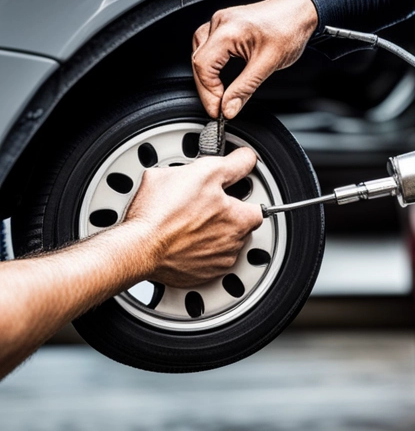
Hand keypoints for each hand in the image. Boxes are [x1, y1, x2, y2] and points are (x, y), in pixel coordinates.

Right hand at [125, 147, 262, 287]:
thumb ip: (234, 164)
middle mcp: (232, 245)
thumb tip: (246, 158)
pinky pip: (205, 260)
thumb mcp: (204, 171)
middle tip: (201, 203)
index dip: (243, 196)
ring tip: (188, 220)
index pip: (258, 207)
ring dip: (211, 232)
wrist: (137, 246)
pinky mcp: (198, 275)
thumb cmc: (164, 213)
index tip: (231, 192)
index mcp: (239, 220)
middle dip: (224, 214)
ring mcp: (216, 263)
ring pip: (221, 243)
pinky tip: (181, 237)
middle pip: (239, 226)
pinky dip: (197, 250)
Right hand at [192, 0, 317, 118]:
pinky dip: (211, 65)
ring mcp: (221, 22)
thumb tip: (228, 108)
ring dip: (206, 76)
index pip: (203, 66)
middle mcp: (220, 23)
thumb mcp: (268, 64)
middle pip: (198, 61)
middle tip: (218, 107)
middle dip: (206, 88)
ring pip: (199, 53)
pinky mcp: (225, 25)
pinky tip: (219, 75)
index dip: (208, 93)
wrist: (299, 10)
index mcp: (228, 31)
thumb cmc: (288, 28)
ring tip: (217, 94)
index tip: (218, 109)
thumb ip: (245, 89)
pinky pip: (208, 47)